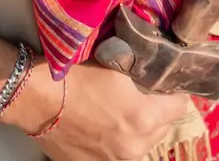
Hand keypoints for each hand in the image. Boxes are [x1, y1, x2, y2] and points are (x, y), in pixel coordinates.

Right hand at [7, 60, 192, 160]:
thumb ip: (145, 77)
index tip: (168, 85)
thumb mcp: (119, 67)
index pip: (179, 106)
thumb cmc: (78, 77)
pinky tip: (104, 128)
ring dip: (138, 131)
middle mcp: (135, 147)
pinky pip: (117, 154)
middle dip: (157, 113)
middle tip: (144, 96)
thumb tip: (159, 75)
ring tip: (122, 114)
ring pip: (141, 145)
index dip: (174, 92)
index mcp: (144, 119)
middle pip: (162, 128)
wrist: (39, 99)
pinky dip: (116, 143)